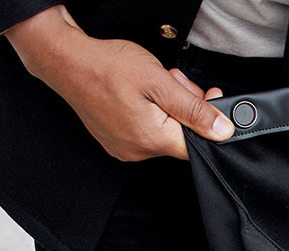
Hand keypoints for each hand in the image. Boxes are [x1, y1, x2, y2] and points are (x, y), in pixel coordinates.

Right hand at [4, 5, 232, 160]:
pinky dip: (149, 112)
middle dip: (184, 108)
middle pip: (179, 136)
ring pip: (162, 131)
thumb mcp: (160, 82)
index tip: (208, 99)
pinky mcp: (114, 140)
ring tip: (151, 84)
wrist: (68, 61)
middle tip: (173, 81)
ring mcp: (123, 147)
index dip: (207, 121)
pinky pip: (144, 130)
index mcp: (152, 140)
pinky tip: (139, 95)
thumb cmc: (108, 67)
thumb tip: (221, 130)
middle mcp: (137, 150)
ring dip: (166, 107)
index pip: (196, 144)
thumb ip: (193, 109)